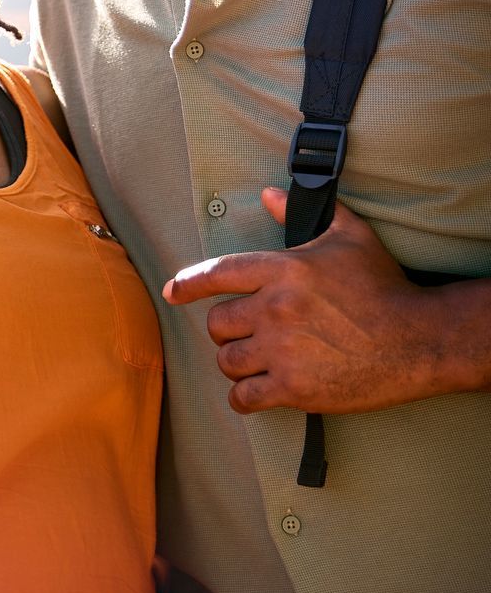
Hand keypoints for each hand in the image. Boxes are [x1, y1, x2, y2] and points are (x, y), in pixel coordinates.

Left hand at [162, 188, 453, 413]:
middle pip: (218, 323)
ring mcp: (282, 349)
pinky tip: (252, 395)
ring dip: (236, 363)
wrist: (421, 340)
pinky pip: (245, 397)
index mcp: (282, 270)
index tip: (172, 292)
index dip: (187, 284)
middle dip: (227, 330)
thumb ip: (301, 215)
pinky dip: (243, 398)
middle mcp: (274, 308)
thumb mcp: (348, 237)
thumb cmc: (385, 286)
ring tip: (255, 362)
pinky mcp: (294, 387)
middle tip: (248, 334)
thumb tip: (268, 193)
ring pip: (227, 360)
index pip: (216, 274)